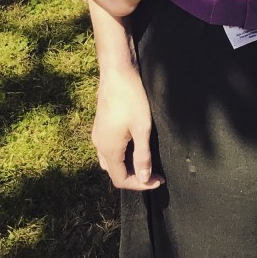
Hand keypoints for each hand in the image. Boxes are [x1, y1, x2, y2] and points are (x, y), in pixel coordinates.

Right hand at [93, 64, 162, 190]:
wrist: (116, 72)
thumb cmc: (131, 98)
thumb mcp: (142, 128)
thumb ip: (143, 156)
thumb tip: (144, 179)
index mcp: (109, 150)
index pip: (121, 180)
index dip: (140, 185)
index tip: (158, 180)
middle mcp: (99, 145)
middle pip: (114, 172)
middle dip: (134, 177)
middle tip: (154, 173)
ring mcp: (97, 134)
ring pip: (110, 160)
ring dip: (126, 166)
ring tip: (144, 162)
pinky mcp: (100, 124)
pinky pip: (108, 148)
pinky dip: (121, 154)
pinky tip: (133, 145)